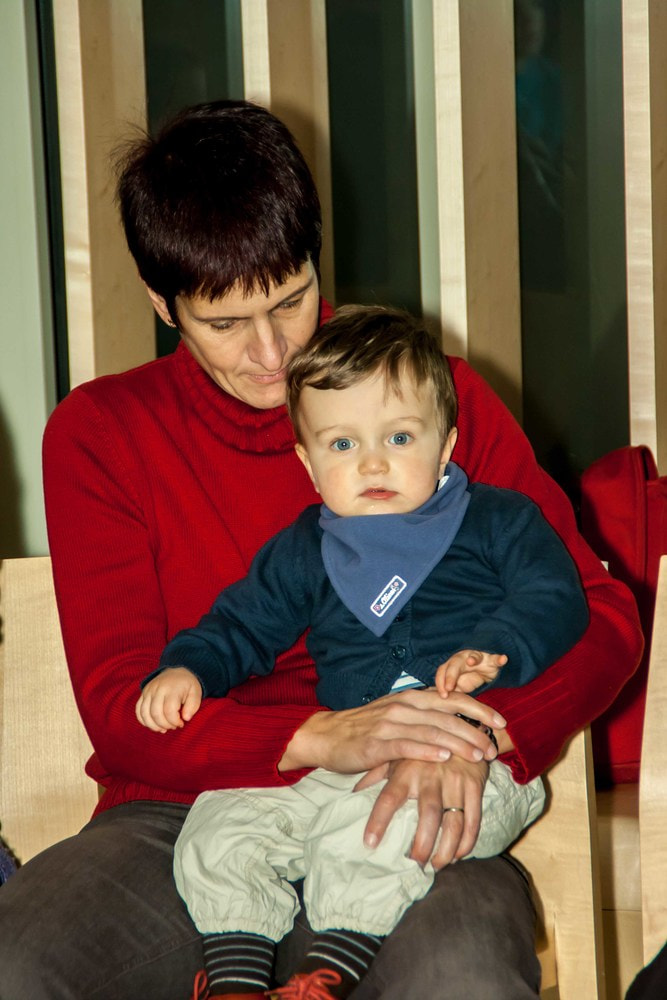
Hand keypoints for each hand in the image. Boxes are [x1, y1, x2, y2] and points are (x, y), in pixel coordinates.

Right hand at [135, 667, 202, 732]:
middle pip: (155, 713)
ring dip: (153, 726)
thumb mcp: (196, 692)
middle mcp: (157, 689)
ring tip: (163, 728)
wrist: (176, 671)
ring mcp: (148, 691)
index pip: (169, 711)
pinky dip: (144, 721)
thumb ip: (193, 706)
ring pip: (144, 713)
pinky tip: (154, 725)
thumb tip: (186, 718)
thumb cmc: (187, 685)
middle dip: (165, 725)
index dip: (174, 722)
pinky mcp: (143, 694)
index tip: (181, 723)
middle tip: (173, 726)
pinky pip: (138, 710)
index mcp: (172, 689)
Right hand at [279, 688, 504, 771]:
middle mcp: (403, 706)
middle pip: (447, 715)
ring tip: (478, 755)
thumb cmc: (366, 729)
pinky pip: (407, 746)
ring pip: (431, 731)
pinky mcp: (377, 743)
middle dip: (475, 730)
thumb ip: (423, 717)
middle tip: (494, 747)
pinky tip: (444, 758)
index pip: (452, 699)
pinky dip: (427, 751)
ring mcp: (390, 723)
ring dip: (458, 742)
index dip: (479, 708)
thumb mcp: (397, 716)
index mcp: (411, 698)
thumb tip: (456, 724)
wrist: (327, 736)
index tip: (501, 721)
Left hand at [355, 756, 488, 868]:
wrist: (460, 725)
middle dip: (422, 844)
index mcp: (406, 769)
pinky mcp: (475, 785)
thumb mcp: (397, 755)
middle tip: (415, 862)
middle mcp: (430, 776)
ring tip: (436, 865)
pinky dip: (467, 841)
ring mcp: (455, 781)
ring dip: (446, 849)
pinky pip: (474, 819)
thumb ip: (376, 774)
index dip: (379, 821)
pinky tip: (458, 854)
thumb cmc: (421, 747)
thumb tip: (353, 794)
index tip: (370, 844)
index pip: (389, 798)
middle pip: (428, 816)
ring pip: (454, 823)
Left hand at [435, 650, 507, 696]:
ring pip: (474, 656)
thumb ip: (451, 692)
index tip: (442, 696)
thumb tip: (438, 707)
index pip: (442, 671)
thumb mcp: (458, 687)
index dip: (440, 682)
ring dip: (473, 658)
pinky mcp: (491, 660)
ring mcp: (478, 658)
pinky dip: (499, 659)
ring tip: (471, 661)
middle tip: (448, 688)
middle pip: (454, 664)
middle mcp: (463, 659)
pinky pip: (495, 658)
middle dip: (450, 675)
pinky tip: (503, 659)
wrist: (485, 670)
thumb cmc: (468, 679)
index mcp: (452, 666)